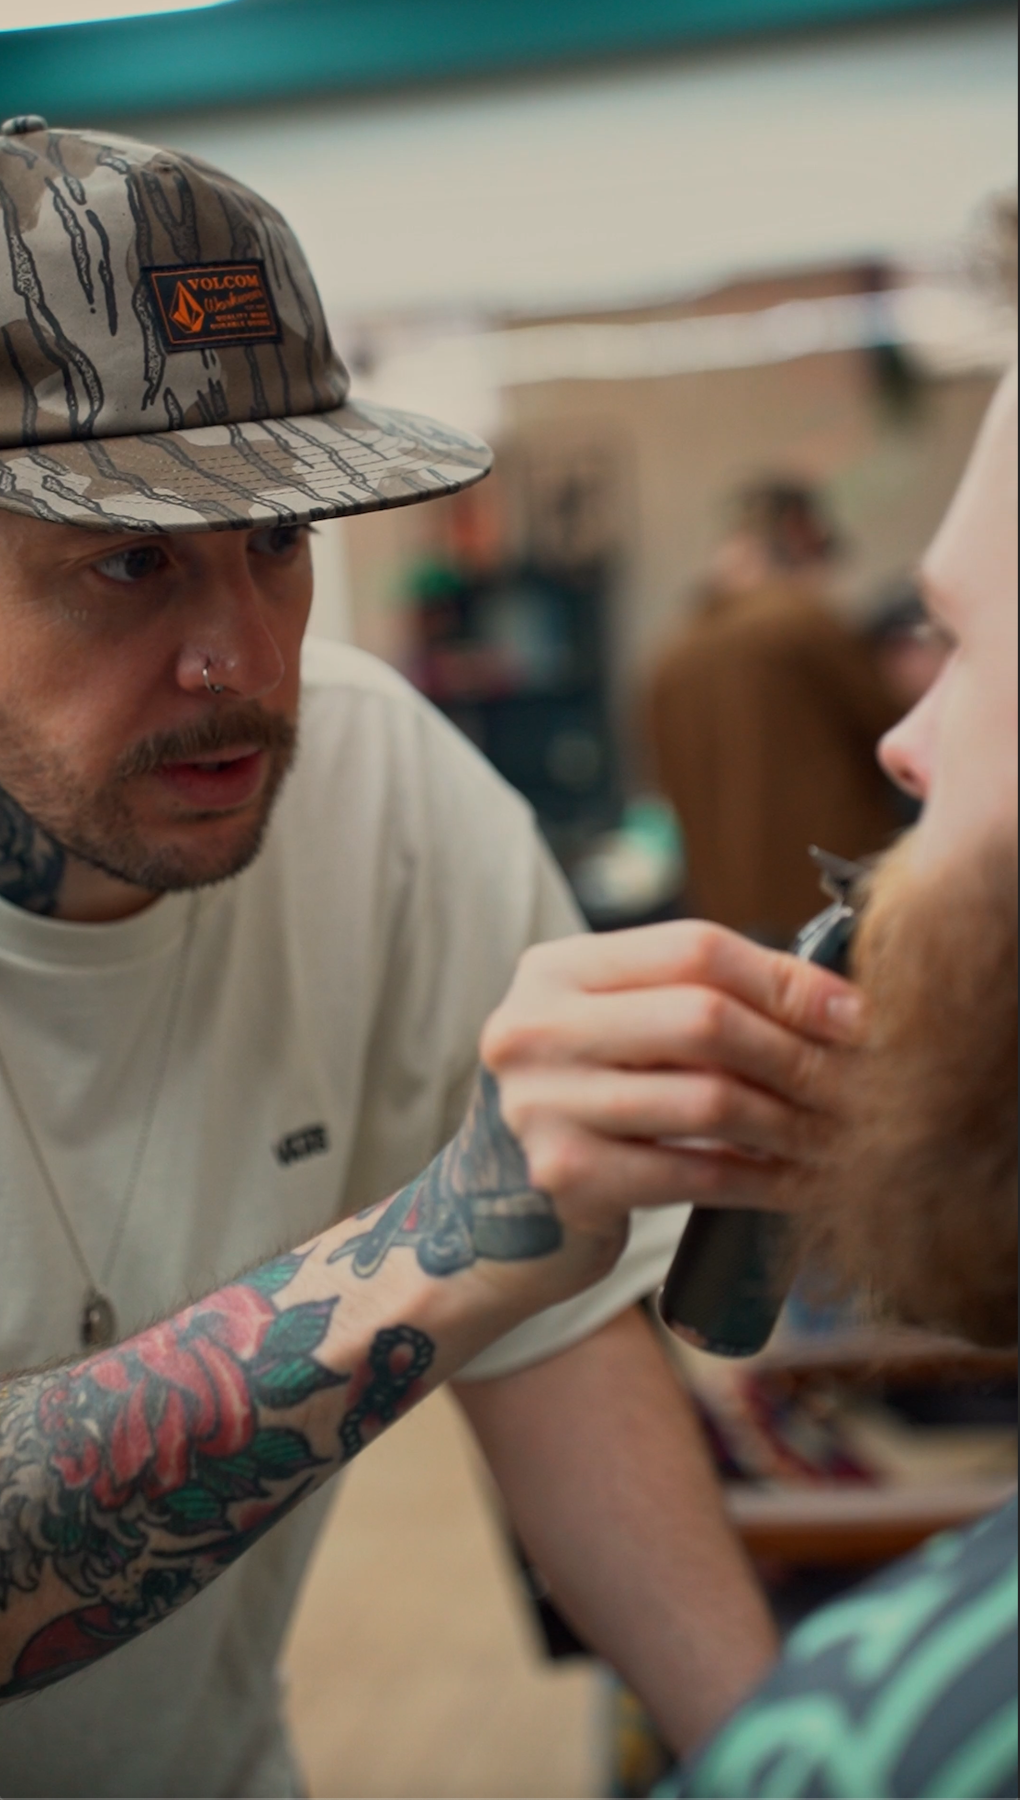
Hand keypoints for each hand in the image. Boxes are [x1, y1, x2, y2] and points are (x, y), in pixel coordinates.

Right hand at [480, 919, 863, 1232]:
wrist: (496, 1210)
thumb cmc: (586, 1103)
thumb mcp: (617, 1030)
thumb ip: (694, 1000)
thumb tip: (842, 1006)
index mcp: (554, 969)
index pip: (693, 948)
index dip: (785, 978)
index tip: (854, 1015)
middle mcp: (536, 1027)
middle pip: (704, 1017)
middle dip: (798, 1052)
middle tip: (859, 1083)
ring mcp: (542, 1104)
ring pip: (709, 1099)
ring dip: (794, 1121)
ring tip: (843, 1134)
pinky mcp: (565, 1179)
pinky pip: (695, 1174)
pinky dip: (762, 1180)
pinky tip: (802, 1183)